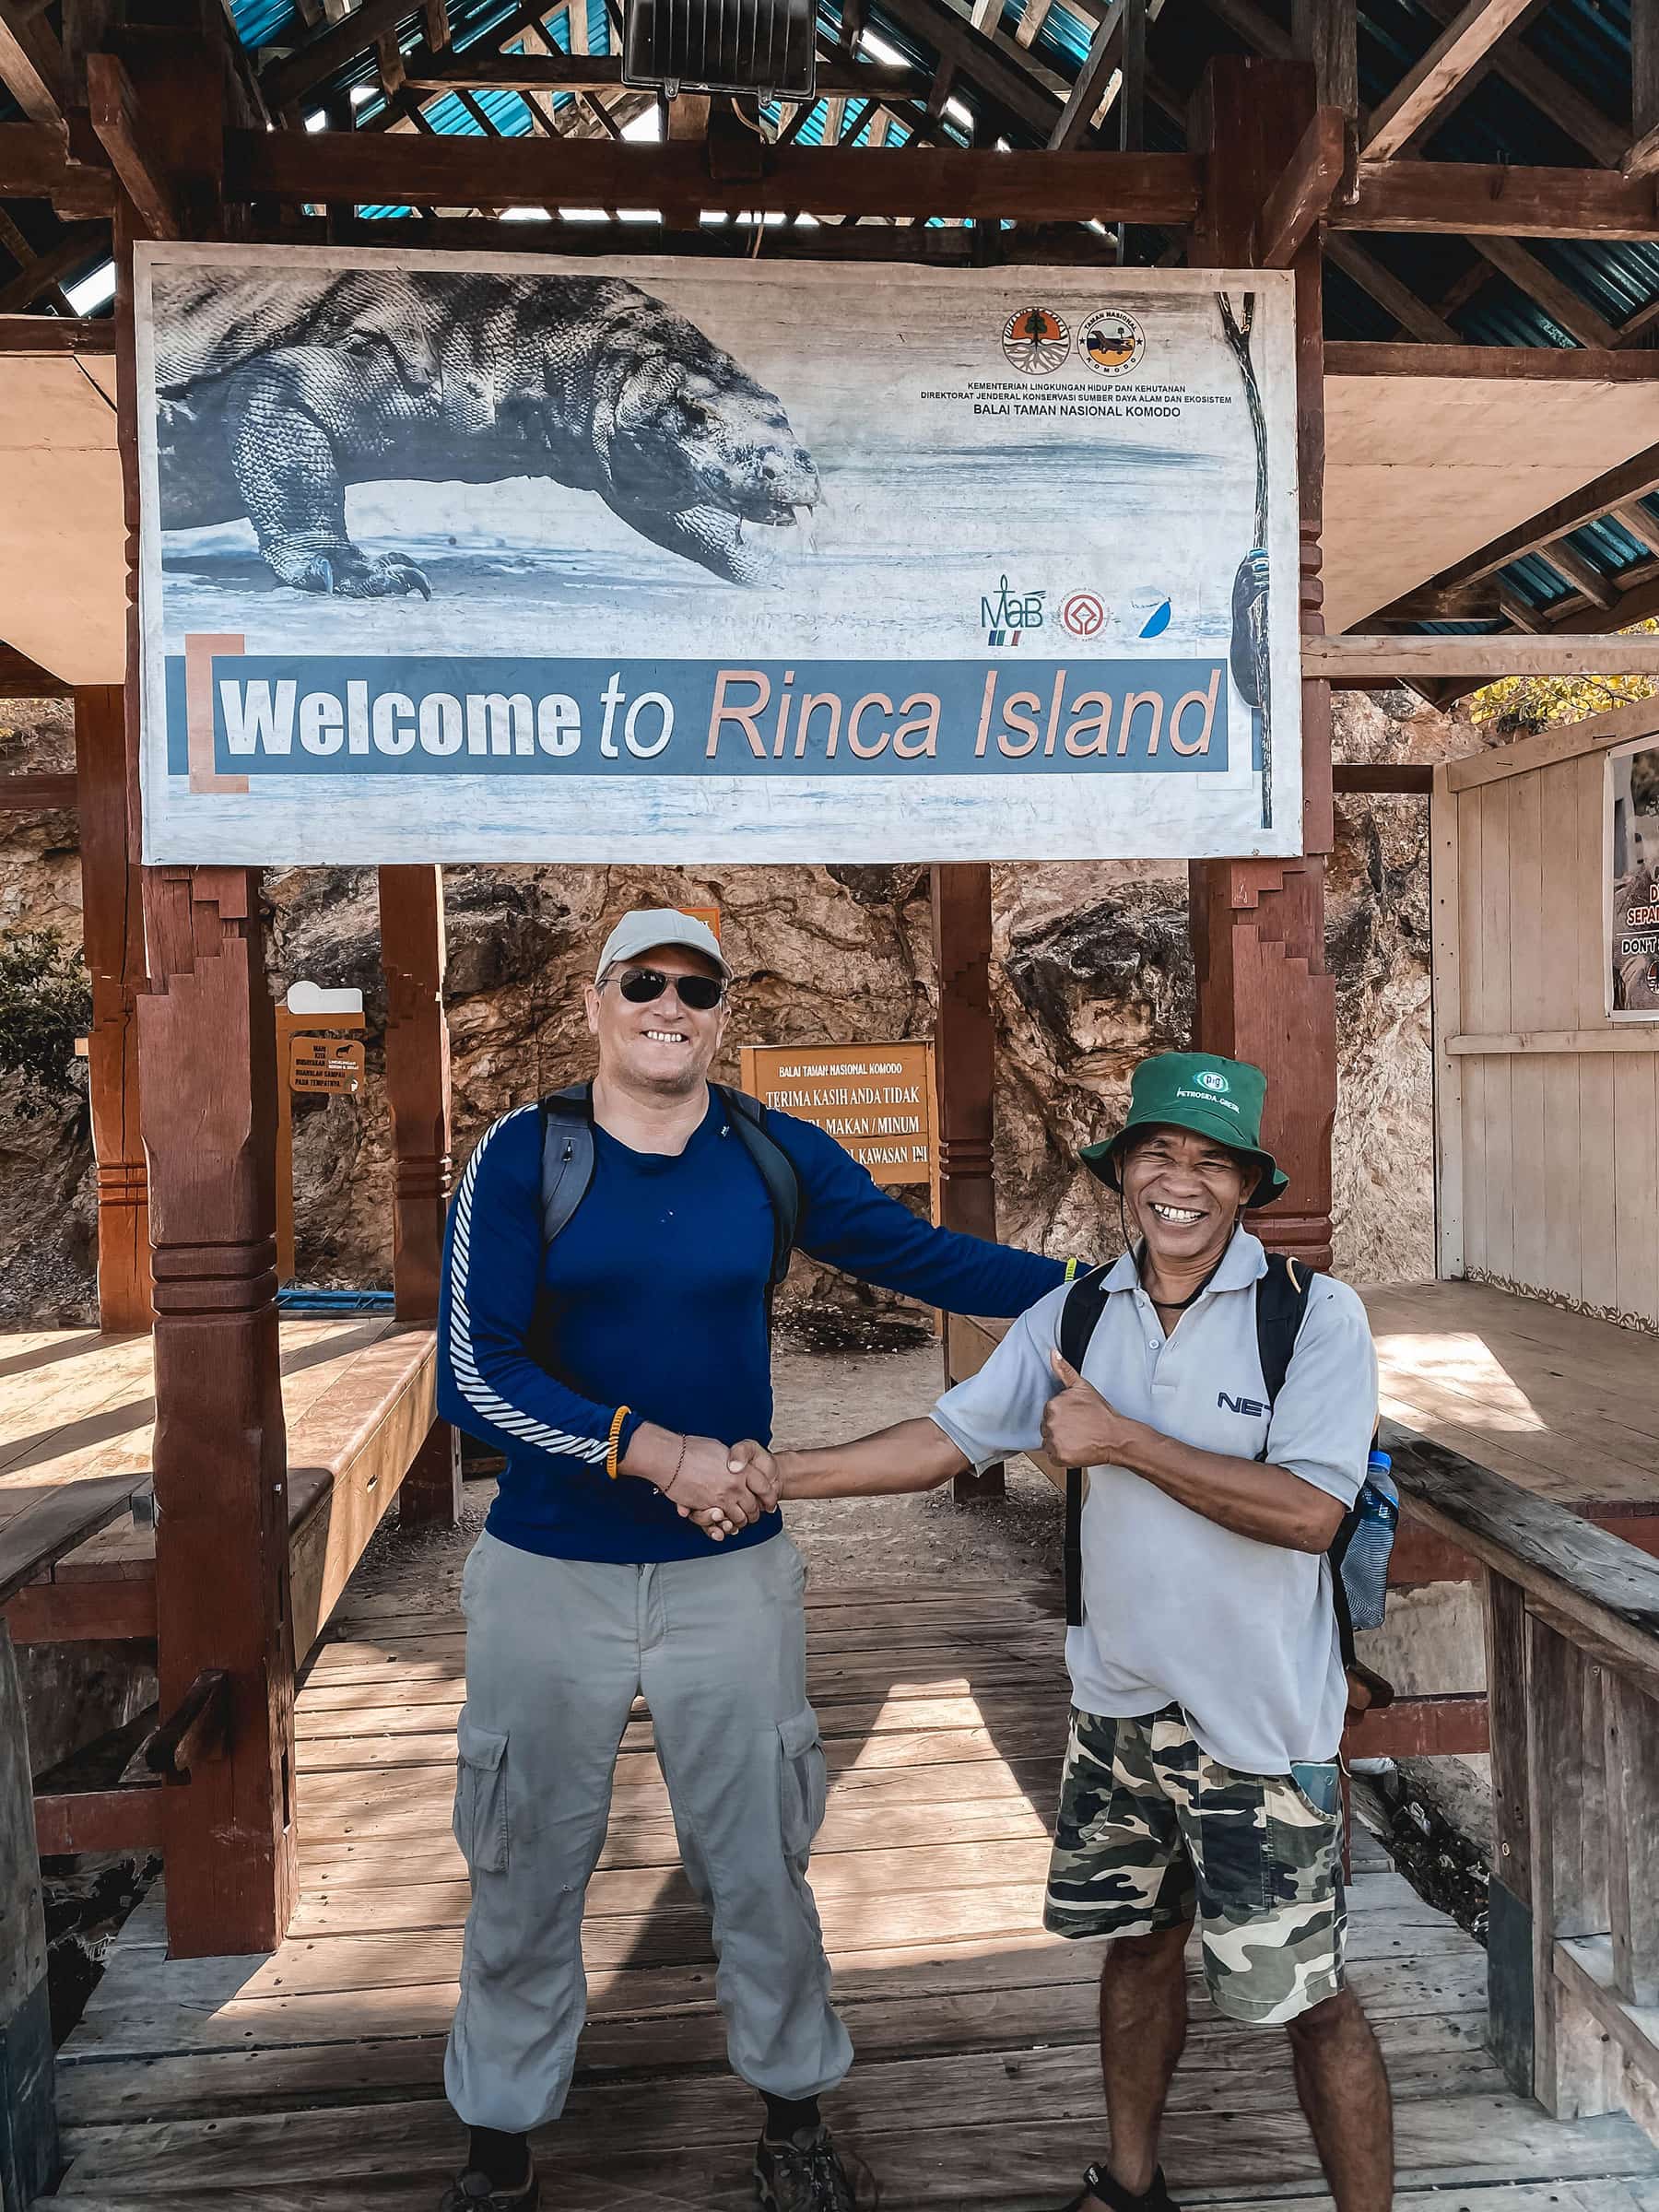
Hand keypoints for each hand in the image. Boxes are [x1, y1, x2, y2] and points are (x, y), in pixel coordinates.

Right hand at [670, 1437, 777, 1540]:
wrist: (670, 1458)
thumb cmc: (691, 1449)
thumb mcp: (721, 1449)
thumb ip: (732, 1460)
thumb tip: (736, 1465)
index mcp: (742, 1469)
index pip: (765, 1487)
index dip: (769, 1496)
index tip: (770, 1501)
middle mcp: (735, 1485)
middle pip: (754, 1506)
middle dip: (756, 1513)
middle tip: (755, 1514)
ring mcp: (721, 1498)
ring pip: (739, 1518)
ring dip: (741, 1521)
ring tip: (740, 1521)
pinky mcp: (707, 1508)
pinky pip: (721, 1522)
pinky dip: (725, 1526)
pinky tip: (725, 1524)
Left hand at [1041, 1351, 1137, 1467]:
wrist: (1116, 1436)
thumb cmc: (1101, 1414)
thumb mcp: (1083, 1387)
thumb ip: (1064, 1370)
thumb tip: (1053, 1353)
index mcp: (1053, 1405)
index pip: (1049, 1412)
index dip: (1062, 1415)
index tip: (1074, 1417)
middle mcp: (1051, 1423)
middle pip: (1047, 1427)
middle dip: (1060, 1428)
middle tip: (1078, 1428)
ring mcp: (1054, 1441)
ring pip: (1048, 1442)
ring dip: (1059, 1442)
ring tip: (1077, 1438)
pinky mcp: (1059, 1456)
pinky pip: (1052, 1456)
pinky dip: (1062, 1455)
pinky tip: (1075, 1448)